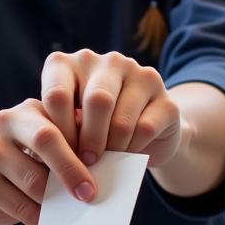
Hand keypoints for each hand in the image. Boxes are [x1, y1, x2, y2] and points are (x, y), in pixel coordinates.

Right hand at [0, 99, 97, 224]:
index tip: (100, 164)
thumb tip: (107, 158)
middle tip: (89, 194)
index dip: (82, 142)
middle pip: (45, 142)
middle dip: (71, 169)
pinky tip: (49, 219)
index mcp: (28, 109)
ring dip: (57, 200)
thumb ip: (74, 139)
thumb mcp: (52, 139)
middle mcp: (4, 123)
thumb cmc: (33, 157)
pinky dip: (40, 218)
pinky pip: (21, 207)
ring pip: (34, 181)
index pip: (60, 118)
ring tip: (70, 208)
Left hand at [41, 48, 182, 168]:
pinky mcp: (166, 99)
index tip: (62, 155)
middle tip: (87, 163)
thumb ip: (62, 131)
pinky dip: (133, 149)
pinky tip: (128, 153)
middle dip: (89, 140)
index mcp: (72, 63)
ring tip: (108, 159)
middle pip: (97, 102)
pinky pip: (144, 130)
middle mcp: (107, 61)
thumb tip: (60, 156)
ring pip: (121, 120)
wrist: (145, 132)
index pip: (57, 94)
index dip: (58, 131)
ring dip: (113, 149)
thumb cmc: (91, 128)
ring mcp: (140, 75)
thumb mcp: (68, 125)